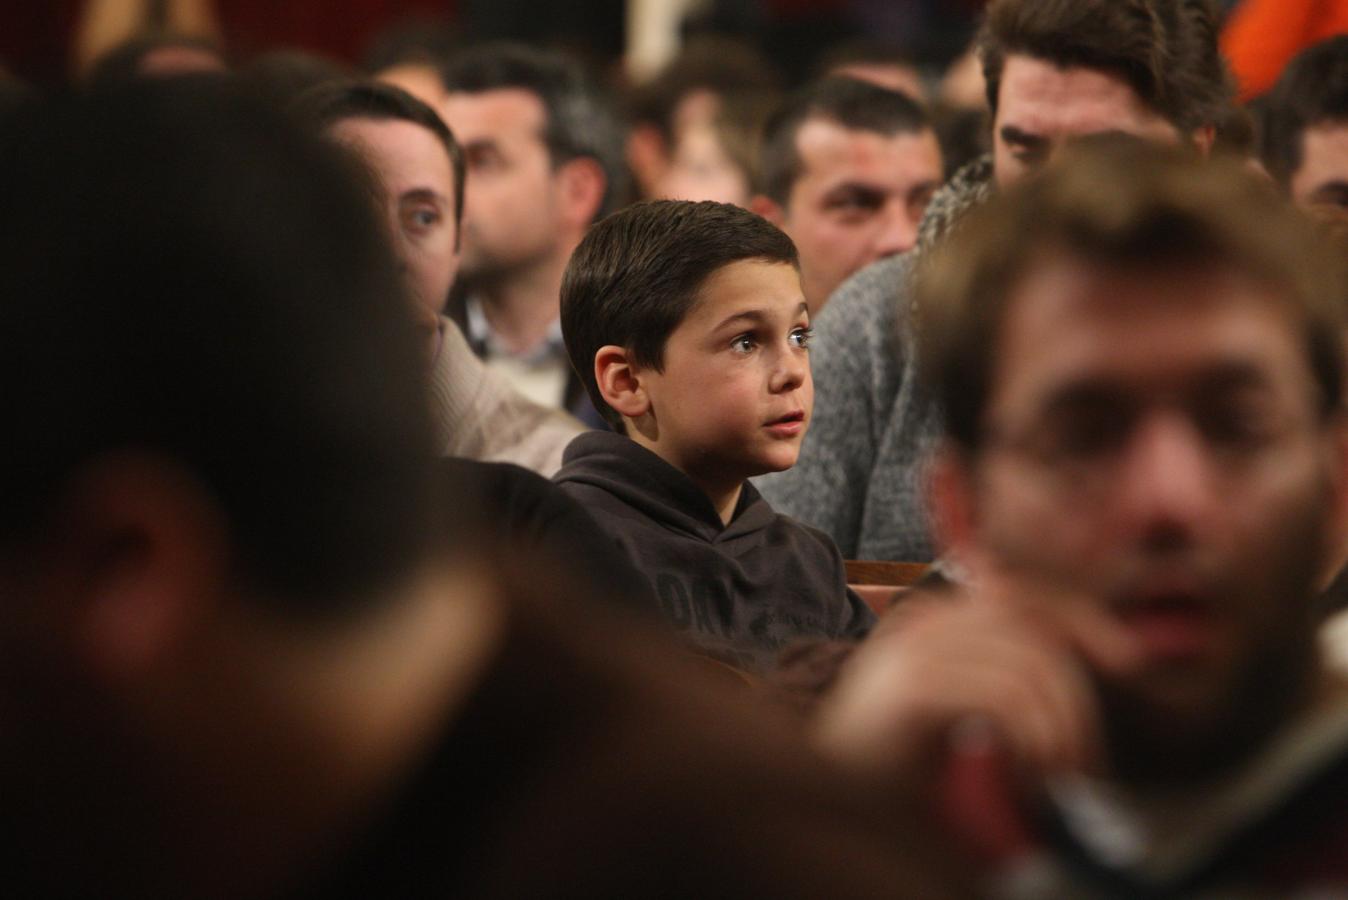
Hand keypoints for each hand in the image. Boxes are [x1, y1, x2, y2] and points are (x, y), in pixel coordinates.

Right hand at [815, 563, 1142, 789]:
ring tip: (1049, 776)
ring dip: (1057, 729)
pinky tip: (1022, 774)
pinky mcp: (912, 685)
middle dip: (1075, 697)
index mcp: (937, 618)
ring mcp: (915, 648)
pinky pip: (1003, 696)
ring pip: (1028, 666)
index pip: (1027, 595)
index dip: (1084, 619)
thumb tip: (1079, 667)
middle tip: (1080, 762)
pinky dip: (1031, 739)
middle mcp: (925, 621)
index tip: (1126, 661)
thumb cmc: (894, 759)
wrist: (829, 791)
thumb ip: (1001, 676)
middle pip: (1036, 629)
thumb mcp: (959, 705)